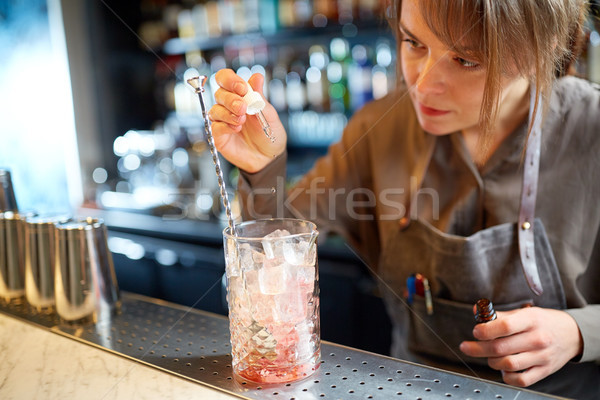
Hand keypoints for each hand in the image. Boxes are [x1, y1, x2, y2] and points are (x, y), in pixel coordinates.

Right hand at [209, 69, 286, 172]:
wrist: (269, 158)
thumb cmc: (269, 135)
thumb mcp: (269, 114)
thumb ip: (260, 97)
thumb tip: (257, 76)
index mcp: (241, 95)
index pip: (226, 79)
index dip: (230, 80)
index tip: (243, 88)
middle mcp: (229, 106)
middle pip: (220, 93)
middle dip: (231, 99)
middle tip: (243, 108)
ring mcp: (222, 120)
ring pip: (215, 109)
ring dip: (229, 113)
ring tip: (242, 120)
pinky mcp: (219, 135)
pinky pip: (215, 126)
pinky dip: (225, 126)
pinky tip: (236, 129)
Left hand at [459, 307, 582, 386]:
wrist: (571, 334)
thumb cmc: (543, 322)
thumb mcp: (524, 312)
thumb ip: (499, 315)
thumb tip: (477, 311)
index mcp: (531, 320)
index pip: (504, 326)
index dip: (485, 331)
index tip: (476, 332)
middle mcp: (537, 338)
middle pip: (500, 348)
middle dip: (478, 348)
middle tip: (467, 347)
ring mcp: (542, 356)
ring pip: (508, 364)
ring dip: (491, 361)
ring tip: (489, 356)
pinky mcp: (544, 371)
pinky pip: (521, 379)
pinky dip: (507, 376)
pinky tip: (503, 368)